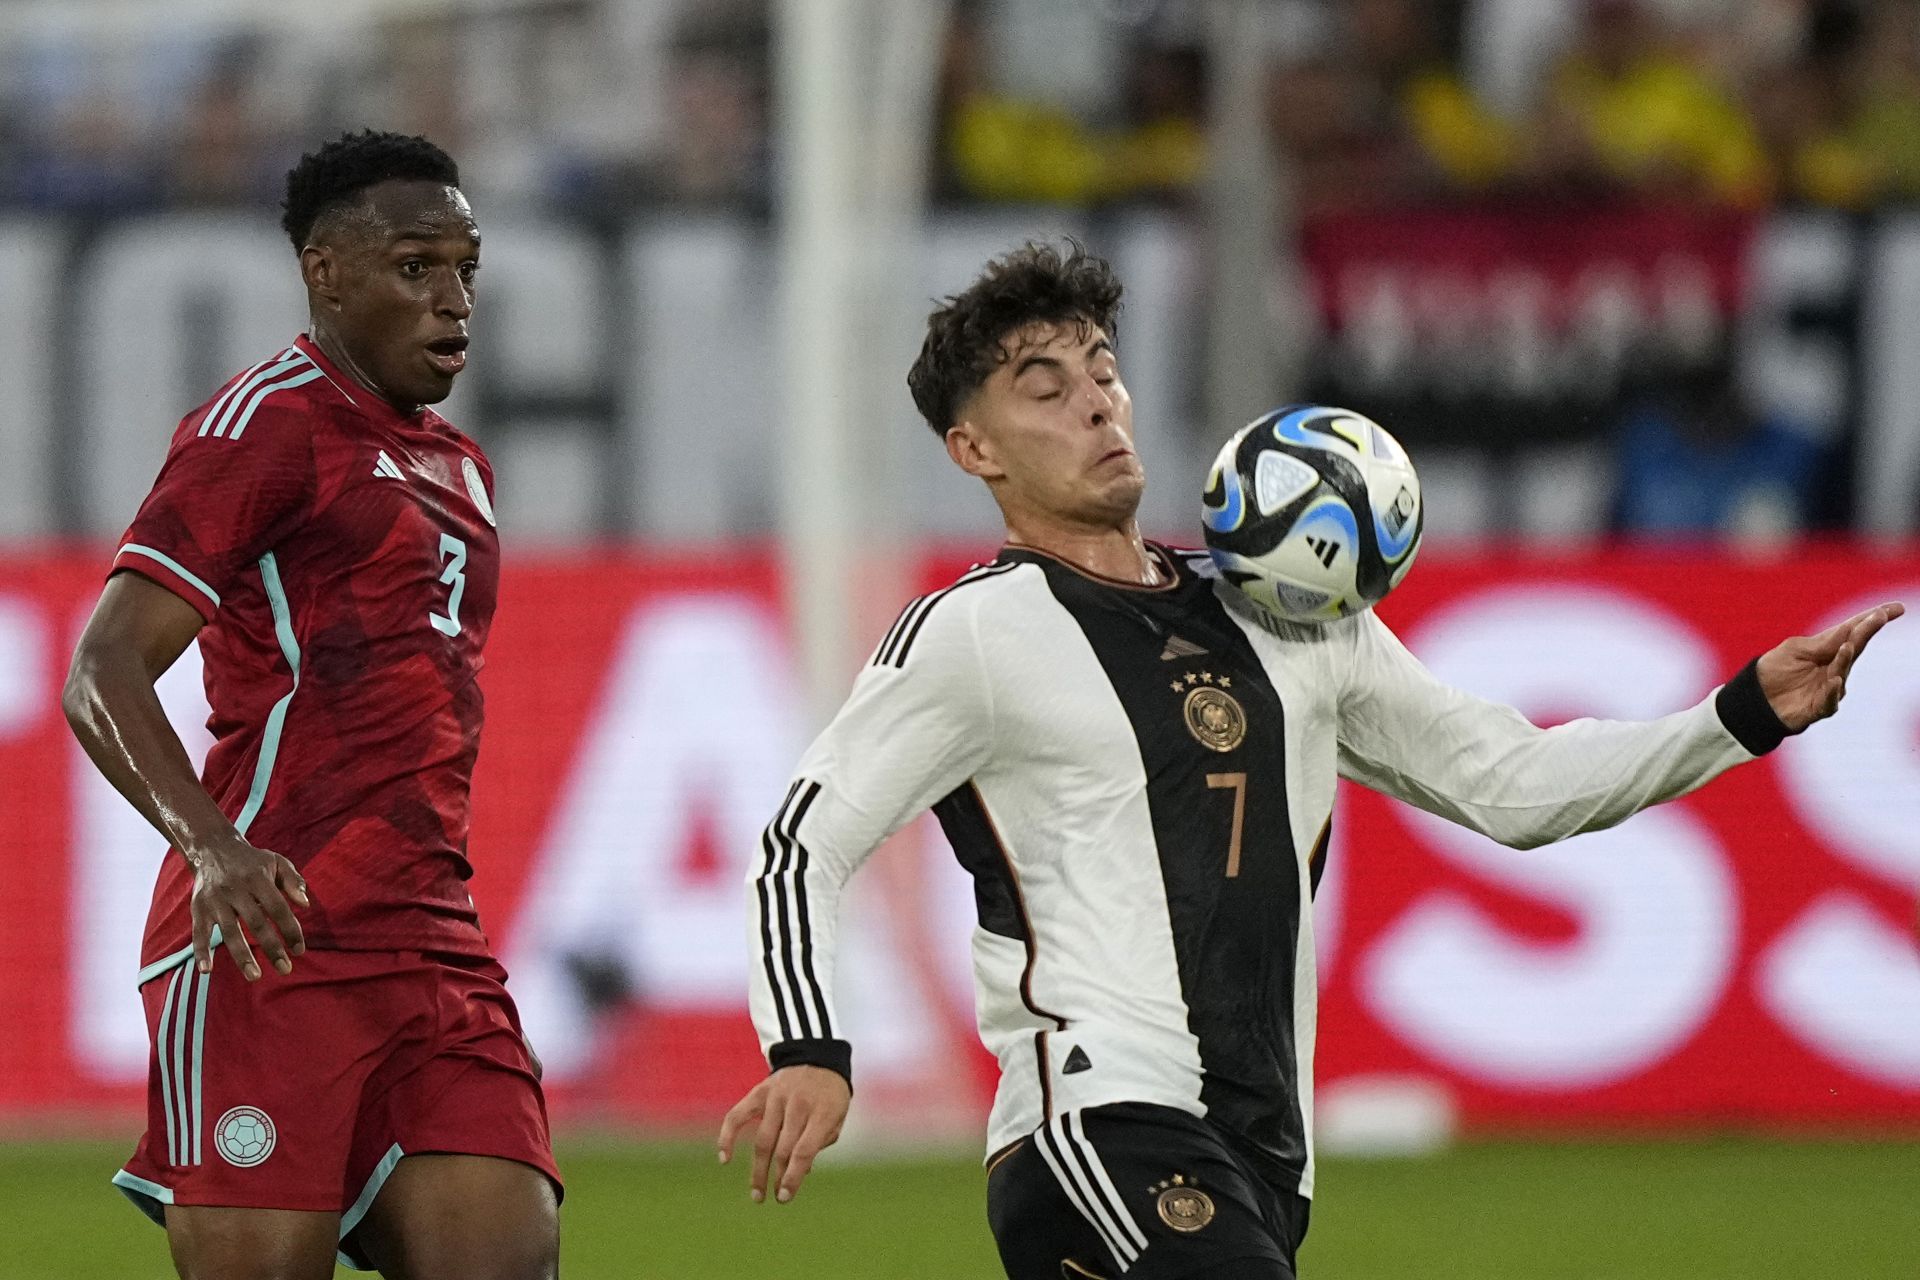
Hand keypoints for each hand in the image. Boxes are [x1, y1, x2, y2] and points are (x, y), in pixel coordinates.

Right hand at [185, 835, 308, 979]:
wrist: (213, 849)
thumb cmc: (252, 861)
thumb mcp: (276, 862)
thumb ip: (293, 881)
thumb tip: (306, 904)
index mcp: (258, 879)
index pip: (278, 908)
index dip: (290, 929)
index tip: (299, 950)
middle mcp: (236, 889)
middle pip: (256, 922)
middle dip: (271, 947)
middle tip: (285, 969)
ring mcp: (216, 900)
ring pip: (229, 930)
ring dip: (242, 955)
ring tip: (255, 976)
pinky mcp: (198, 908)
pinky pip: (198, 932)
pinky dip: (201, 951)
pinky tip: (207, 970)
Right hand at [717, 1066, 850, 1203]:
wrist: (818, 1056)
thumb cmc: (830, 1095)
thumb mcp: (837, 1117)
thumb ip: (820, 1143)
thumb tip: (800, 1172)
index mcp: (823, 1112)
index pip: (804, 1151)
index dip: (793, 1177)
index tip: (784, 1197)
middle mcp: (798, 1103)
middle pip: (783, 1148)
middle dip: (777, 1177)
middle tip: (773, 1199)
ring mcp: (777, 1096)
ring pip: (763, 1139)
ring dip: (757, 1169)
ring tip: (756, 1193)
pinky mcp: (760, 1091)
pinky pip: (738, 1115)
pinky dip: (727, 1136)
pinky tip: (725, 1158)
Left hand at [1756, 603, 1903, 731]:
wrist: (1756, 698)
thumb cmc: (1776, 670)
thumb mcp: (1794, 649)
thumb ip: (1821, 643)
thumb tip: (1847, 630)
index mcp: (1829, 649)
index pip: (1853, 631)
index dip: (1873, 620)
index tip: (1895, 608)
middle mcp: (1836, 668)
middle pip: (1854, 647)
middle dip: (1867, 631)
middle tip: (1880, 617)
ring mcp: (1830, 688)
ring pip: (1842, 671)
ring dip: (1845, 659)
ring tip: (1847, 645)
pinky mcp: (1819, 707)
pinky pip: (1829, 700)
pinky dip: (1831, 691)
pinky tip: (1834, 680)